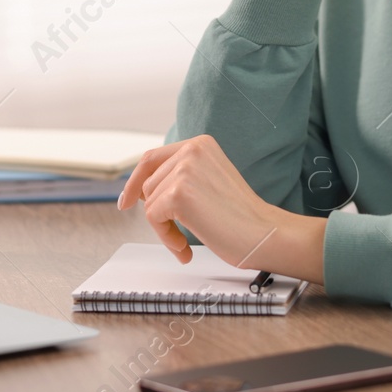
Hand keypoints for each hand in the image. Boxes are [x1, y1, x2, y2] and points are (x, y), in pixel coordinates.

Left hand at [117, 135, 325, 282]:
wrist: (265, 235)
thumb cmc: (242, 218)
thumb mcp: (208, 183)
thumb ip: (179, 178)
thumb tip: (138, 189)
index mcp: (200, 144)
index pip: (152, 158)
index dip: (135, 181)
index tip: (126, 202)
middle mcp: (191, 149)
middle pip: (147, 184)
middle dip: (158, 213)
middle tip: (177, 235)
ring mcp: (185, 169)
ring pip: (148, 202)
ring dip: (164, 228)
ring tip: (186, 241)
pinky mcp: (179, 193)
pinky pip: (153, 218)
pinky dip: (166, 238)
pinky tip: (184, 248)